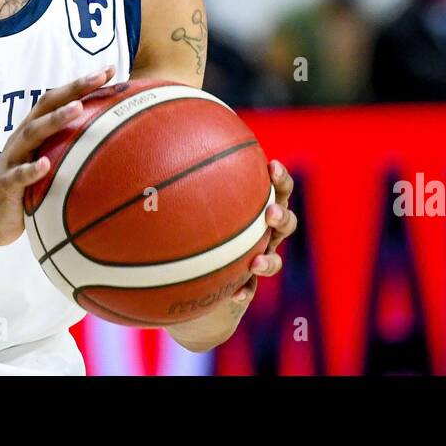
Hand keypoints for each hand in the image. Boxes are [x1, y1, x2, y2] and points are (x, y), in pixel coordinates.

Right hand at [0, 64, 113, 247]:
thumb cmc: (26, 187)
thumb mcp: (48, 163)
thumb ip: (70, 149)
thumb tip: (112, 141)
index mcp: (33, 130)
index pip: (57, 100)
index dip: (81, 84)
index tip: (110, 70)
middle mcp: (21, 139)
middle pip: (45, 106)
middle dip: (73, 90)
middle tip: (98, 77)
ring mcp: (11, 160)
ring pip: (32, 134)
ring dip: (55, 120)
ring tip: (78, 108)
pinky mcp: (4, 186)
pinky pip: (17, 176)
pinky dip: (31, 170)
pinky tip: (46, 165)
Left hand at [168, 158, 296, 351]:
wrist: (195, 272)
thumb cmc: (193, 222)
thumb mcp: (190, 200)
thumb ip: (183, 179)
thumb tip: (158, 151)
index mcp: (256, 206)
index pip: (277, 188)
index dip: (280, 178)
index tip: (271, 166)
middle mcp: (262, 233)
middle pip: (287, 223)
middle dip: (282, 216)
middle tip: (270, 213)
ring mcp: (258, 260)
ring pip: (275, 261)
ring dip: (270, 261)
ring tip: (256, 263)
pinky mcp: (246, 285)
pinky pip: (250, 290)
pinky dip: (244, 292)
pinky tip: (235, 295)